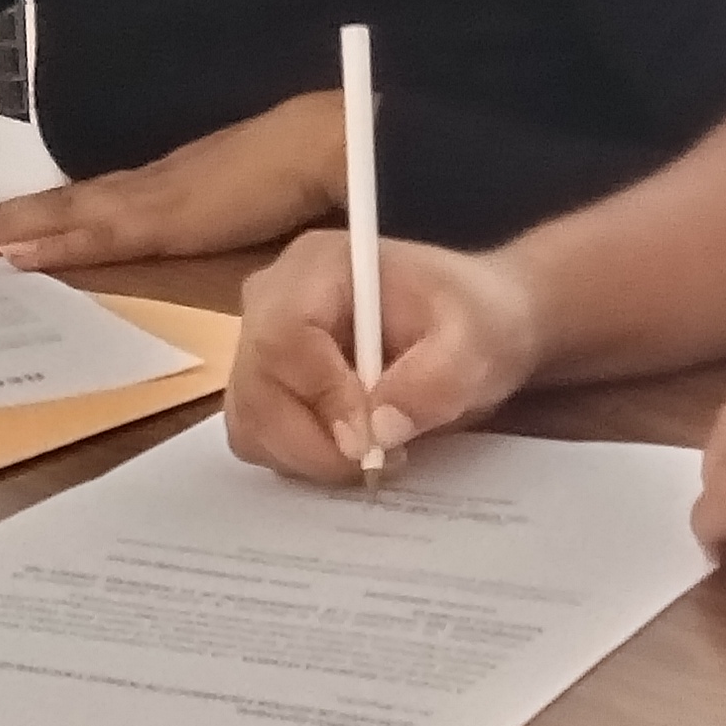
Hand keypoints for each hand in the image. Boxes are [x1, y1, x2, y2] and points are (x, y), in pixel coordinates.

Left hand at [0, 92, 342, 272]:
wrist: (323, 147)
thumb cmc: (296, 177)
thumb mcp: (246, 209)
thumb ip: (221, 225)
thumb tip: (212, 243)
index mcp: (164, 187)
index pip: (89, 202)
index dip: (41, 214)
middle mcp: (145, 187)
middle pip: (61, 205)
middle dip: (2, 219)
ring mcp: (150, 199)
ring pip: (64, 215)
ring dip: (7, 227)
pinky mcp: (162, 218)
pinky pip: (95, 235)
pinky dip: (52, 243)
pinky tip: (14, 253)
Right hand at [226, 233, 547, 483]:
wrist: (475, 327)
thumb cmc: (475, 320)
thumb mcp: (476, 344)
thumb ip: (434, 382)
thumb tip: (378, 430)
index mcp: (318, 266)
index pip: (283, 336)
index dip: (321, 396)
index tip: (370, 440)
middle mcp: (272, 298)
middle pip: (256, 386)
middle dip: (314, 440)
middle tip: (379, 459)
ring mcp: (260, 342)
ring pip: (250, 420)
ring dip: (308, 455)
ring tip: (374, 452)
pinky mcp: (263, 383)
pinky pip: (258, 436)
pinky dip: (300, 458)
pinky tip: (351, 449)